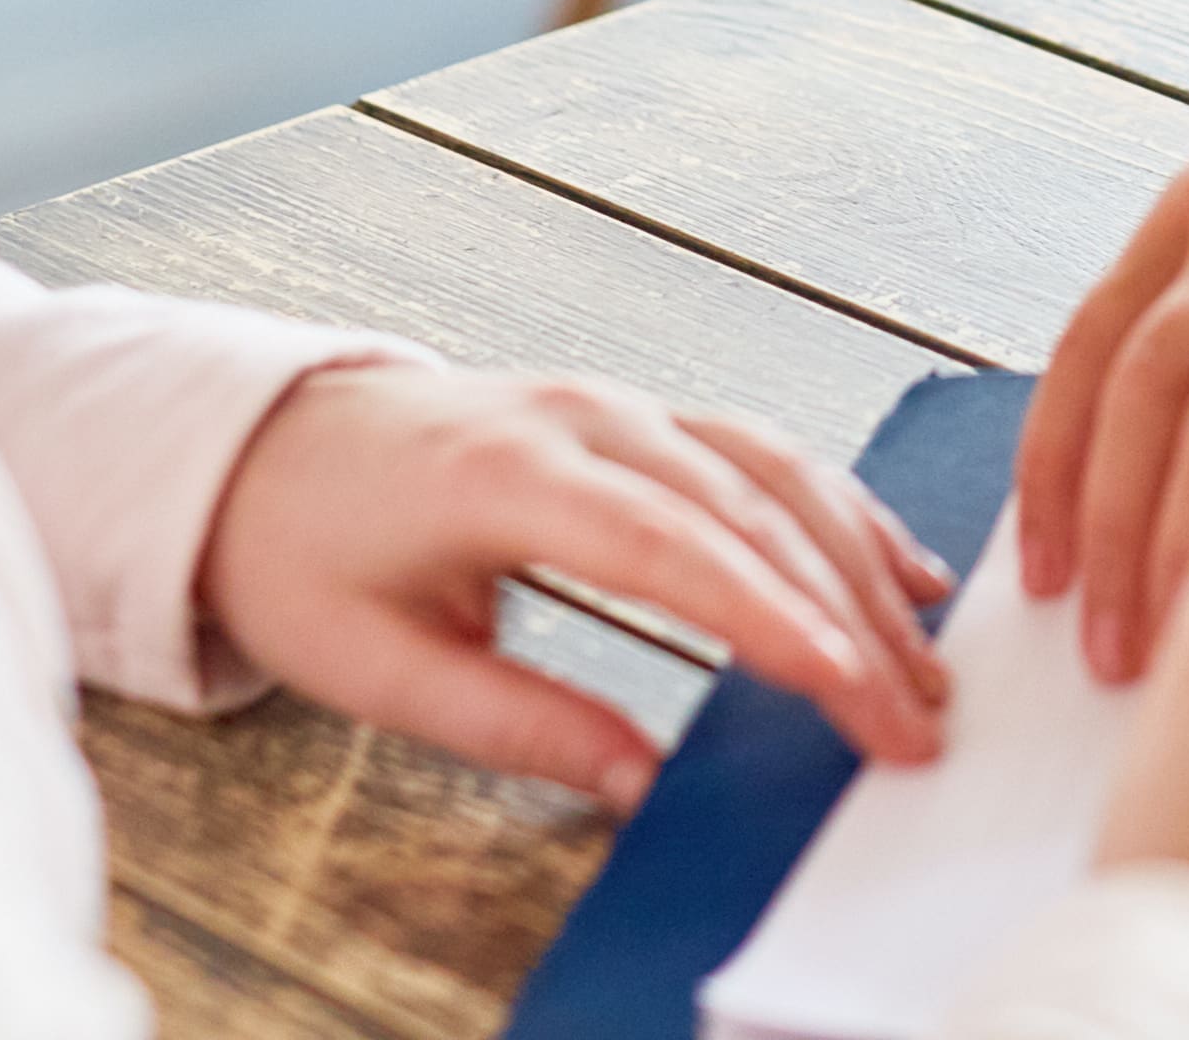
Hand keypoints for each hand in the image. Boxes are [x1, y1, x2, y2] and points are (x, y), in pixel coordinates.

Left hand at [198, 361, 951, 800]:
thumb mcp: (377, 666)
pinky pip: (759, 452)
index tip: (846, 691)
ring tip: (923, 656)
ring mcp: (619, 405)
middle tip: (913, 715)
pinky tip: (888, 565)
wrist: (265, 446)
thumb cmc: (305, 552)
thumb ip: (515, 722)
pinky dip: (835, 509)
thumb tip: (636, 783)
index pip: (671, 546)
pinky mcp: (638, 415)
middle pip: (749, 510)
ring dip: (860, 562)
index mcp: (509, 474)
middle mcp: (585, 420)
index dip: (769, 619)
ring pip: (775, 470)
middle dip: (846, 617)